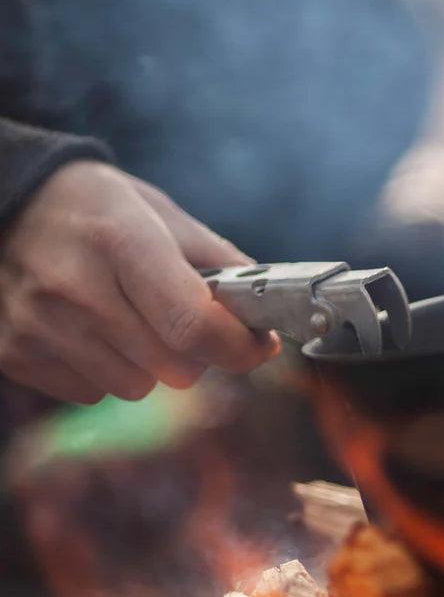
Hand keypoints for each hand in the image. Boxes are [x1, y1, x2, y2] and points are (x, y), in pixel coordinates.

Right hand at [0, 161, 277, 403]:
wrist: (9, 203)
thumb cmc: (99, 208)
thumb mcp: (162, 213)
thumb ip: (218, 260)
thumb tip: (266, 308)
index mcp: (123, 240)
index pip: (193, 323)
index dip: (239, 346)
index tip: (260, 344)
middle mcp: (75, 286)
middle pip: (174, 367)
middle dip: (200, 352)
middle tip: (191, 323)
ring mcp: (38, 324)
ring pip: (136, 388)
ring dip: (152, 364)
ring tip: (133, 319)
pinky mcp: (12, 352)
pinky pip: (91, 393)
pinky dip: (107, 371)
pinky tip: (94, 330)